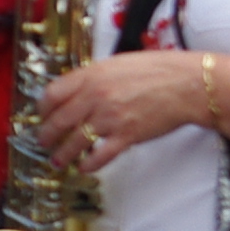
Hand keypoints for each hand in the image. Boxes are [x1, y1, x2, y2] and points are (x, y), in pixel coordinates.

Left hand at [30, 49, 211, 174]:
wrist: (187, 84)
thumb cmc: (157, 70)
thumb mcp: (117, 63)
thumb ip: (93, 76)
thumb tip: (76, 89)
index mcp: (91, 75)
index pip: (52, 94)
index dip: (42, 108)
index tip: (42, 115)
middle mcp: (96, 96)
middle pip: (59, 120)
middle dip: (47, 135)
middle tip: (44, 141)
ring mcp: (110, 117)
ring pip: (75, 141)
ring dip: (62, 155)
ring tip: (58, 160)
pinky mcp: (126, 135)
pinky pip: (100, 155)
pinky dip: (89, 165)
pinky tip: (84, 167)